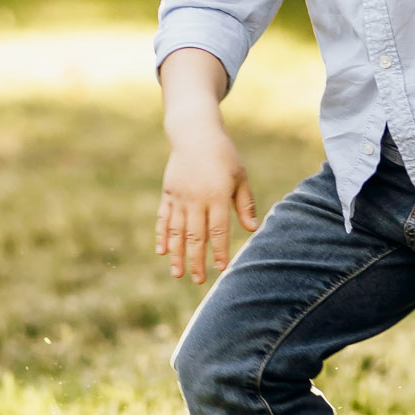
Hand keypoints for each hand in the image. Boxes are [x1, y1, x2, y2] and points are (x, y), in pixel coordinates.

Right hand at [156, 134, 258, 283]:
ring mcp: (179, 197)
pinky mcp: (168, 193)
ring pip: (176, 231)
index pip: (218, 230)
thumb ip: (245, 203)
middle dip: (197, 260)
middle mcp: (195, 199)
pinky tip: (162, 252)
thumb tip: (252, 229)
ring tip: (177, 274)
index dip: (219, 251)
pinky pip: (163, 218)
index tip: (221, 268)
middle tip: (198, 281)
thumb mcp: (240, 176)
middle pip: (195, 236)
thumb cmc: (223, 155)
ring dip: (176, 254)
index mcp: (216, 195)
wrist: (195, 133)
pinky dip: (162, 236)